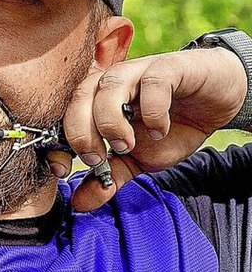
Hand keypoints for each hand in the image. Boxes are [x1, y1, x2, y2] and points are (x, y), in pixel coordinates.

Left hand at [59, 47, 246, 210]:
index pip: (62, 116)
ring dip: (110, 120)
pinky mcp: (168, 68)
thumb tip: (80, 204)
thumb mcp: (137, 159)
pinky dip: (152, 110)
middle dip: (80, 133)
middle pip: (79, 98)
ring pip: (108, 85)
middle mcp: (109, 83)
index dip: (56, 144)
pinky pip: (152, 82)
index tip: (62, 171)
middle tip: (97, 158)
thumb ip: (109, 177)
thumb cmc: (169, 124)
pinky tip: (159, 130)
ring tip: (126, 145)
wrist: (216, 100)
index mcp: (94, 102)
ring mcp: (137, 72)